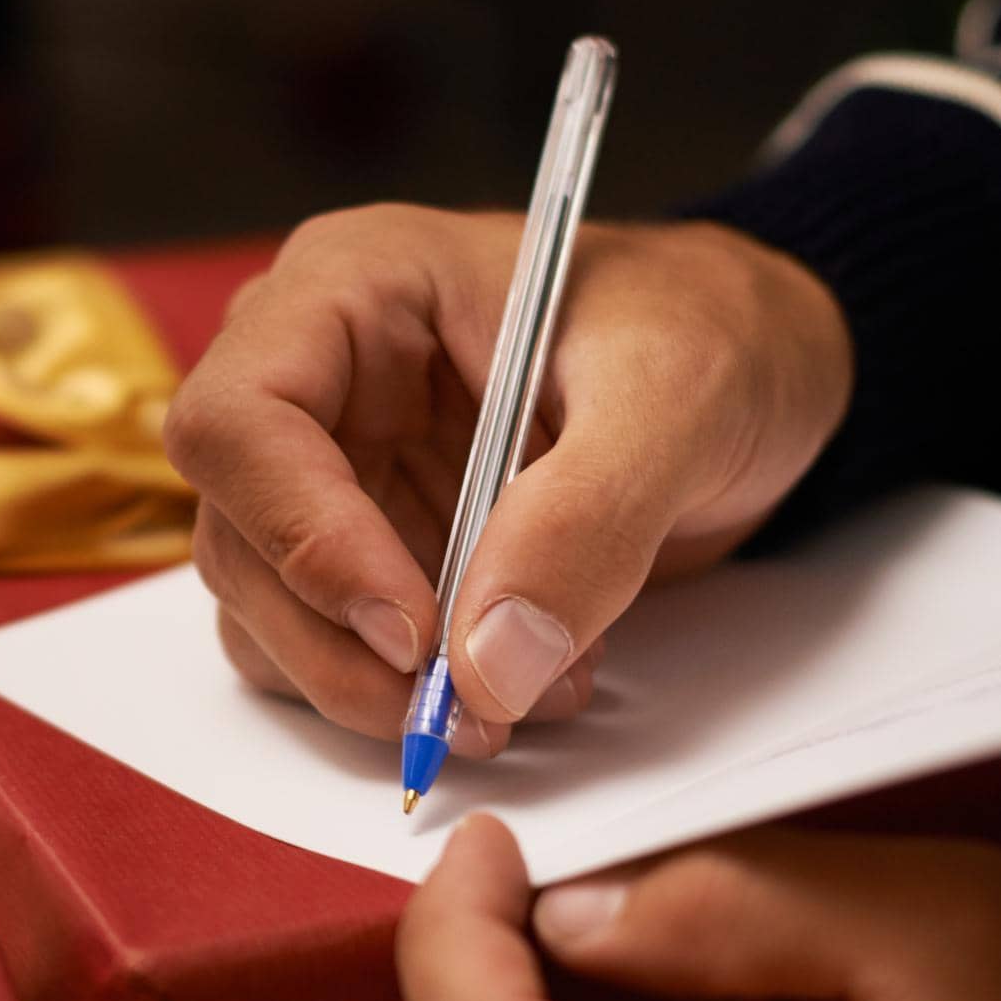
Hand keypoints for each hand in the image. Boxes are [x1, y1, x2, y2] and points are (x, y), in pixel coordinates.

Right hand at [161, 209, 849, 755]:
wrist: (762, 372)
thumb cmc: (715, 333)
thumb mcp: (679, 400)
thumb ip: (586, 519)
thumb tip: (489, 663)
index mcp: (355, 286)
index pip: (241, 419)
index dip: (303, 537)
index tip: (412, 631)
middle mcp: (319, 378)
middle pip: (239, 538)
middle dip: (340, 648)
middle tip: (467, 713)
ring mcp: (338, 470)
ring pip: (267, 613)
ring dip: (372, 689)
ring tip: (523, 693)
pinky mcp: (375, 549)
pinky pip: (332, 647)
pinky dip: (407, 696)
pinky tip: (521, 678)